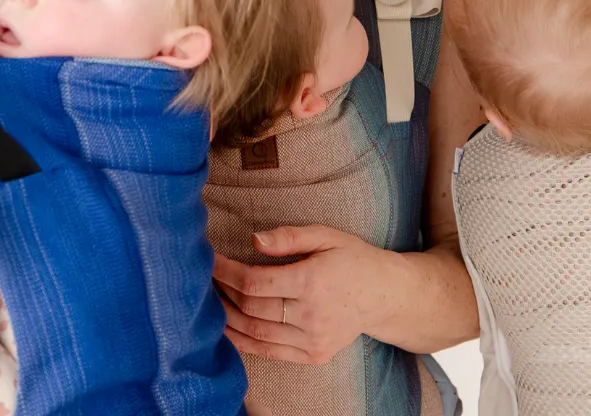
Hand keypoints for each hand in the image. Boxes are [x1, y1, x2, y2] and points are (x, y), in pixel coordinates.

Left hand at [212, 225, 392, 364]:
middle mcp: (312, 315)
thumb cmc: (351, 259)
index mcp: (312, 281)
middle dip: (223, 293)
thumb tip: (253, 240)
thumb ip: (288, 237)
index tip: (209, 261)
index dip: (226, 273)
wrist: (383, 295)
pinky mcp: (314, 355)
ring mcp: (313, 340)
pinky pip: (269, 352)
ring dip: (228, 318)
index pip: (255, 282)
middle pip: (252, 308)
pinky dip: (244, 342)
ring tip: (211, 301)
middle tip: (207, 279)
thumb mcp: (325, 236)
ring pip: (256, 333)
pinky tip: (228, 328)